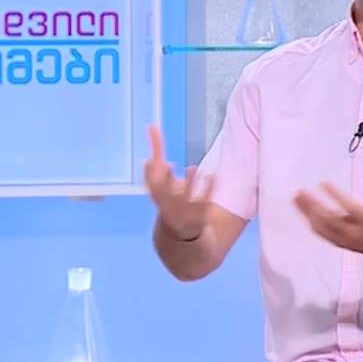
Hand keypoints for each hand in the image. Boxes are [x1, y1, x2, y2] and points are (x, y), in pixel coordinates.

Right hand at [144, 125, 214, 240]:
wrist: (180, 235)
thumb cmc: (168, 198)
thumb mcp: (161, 177)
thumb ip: (158, 152)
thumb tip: (153, 126)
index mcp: (156, 194)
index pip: (150, 184)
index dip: (149, 175)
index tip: (151, 160)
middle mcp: (167, 205)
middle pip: (164, 195)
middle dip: (164, 181)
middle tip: (167, 165)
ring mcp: (183, 211)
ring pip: (185, 199)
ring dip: (189, 184)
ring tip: (193, 168)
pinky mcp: (200, 215)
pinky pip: (205, 202)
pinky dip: (208, 189)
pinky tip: (213, 175)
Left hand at [293, 164, 362, 264]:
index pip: (349, 207)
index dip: (335, 196)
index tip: (323, 183)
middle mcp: (356, 232)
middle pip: (329, 220)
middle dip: (313, 206)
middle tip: (301, 192)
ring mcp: (347, 240)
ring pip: (323, 228)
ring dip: (308, 213)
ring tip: (297, 198)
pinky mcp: (342, 243)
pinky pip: (323, 234)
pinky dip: (312, 223)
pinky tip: (304, 211)